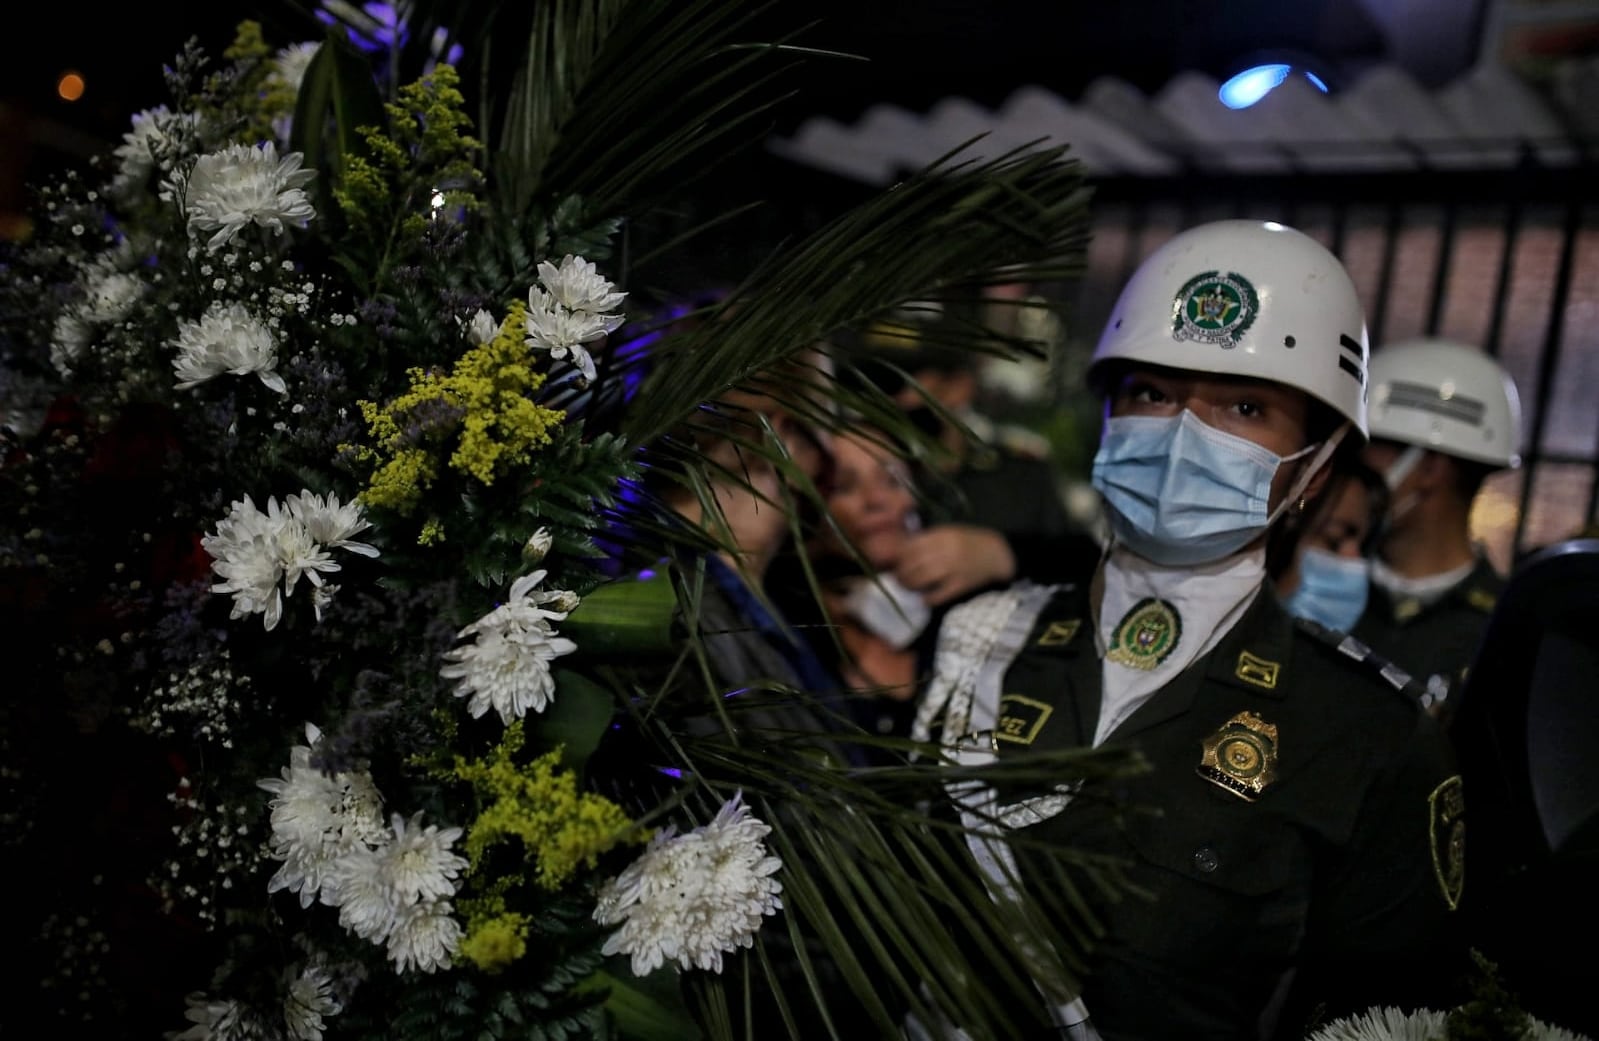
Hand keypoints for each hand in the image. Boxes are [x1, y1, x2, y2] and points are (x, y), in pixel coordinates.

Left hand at [893, 524, 1016, 606]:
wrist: (997, 553)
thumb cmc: (970, 542)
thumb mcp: (949, 532)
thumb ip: (927, 539)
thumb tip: (901, 549)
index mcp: (942, 535)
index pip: (911, 547)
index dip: (899, 557)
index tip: (895, 563)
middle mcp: (946, 551)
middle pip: (913, 564)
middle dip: (901, 573)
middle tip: (898, 578)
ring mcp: (953, 569)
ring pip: (922, 579)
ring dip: (910, 585)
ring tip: (908, 587)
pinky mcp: (961, 585)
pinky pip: (938, 595)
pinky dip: (928, 599)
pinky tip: (924, 599)